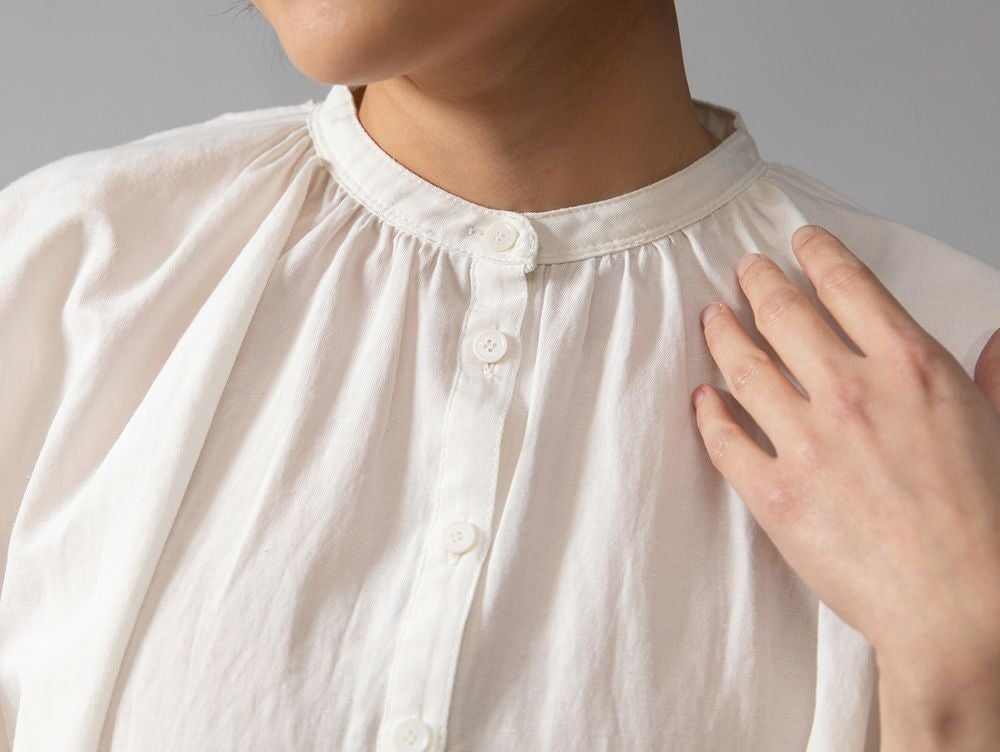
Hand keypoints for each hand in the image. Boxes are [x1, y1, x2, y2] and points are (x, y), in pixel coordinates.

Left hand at [689, 225, 999, 694]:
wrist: (960, 610)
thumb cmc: (987, 524)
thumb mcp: (998, 426)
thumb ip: (988, 374)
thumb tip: (996, 336)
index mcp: (910, 366)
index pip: (848, 285)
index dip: (816, 254)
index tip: (798, 242)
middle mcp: (850, 392)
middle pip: (783, 314)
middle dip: (758, 281)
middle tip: (744, 270)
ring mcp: (805, 442)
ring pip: (743, 366)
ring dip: (722, 333)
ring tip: (711, 316)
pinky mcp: (774, 493)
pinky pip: (723, 439)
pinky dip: (707, 412)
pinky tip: (702, 397)